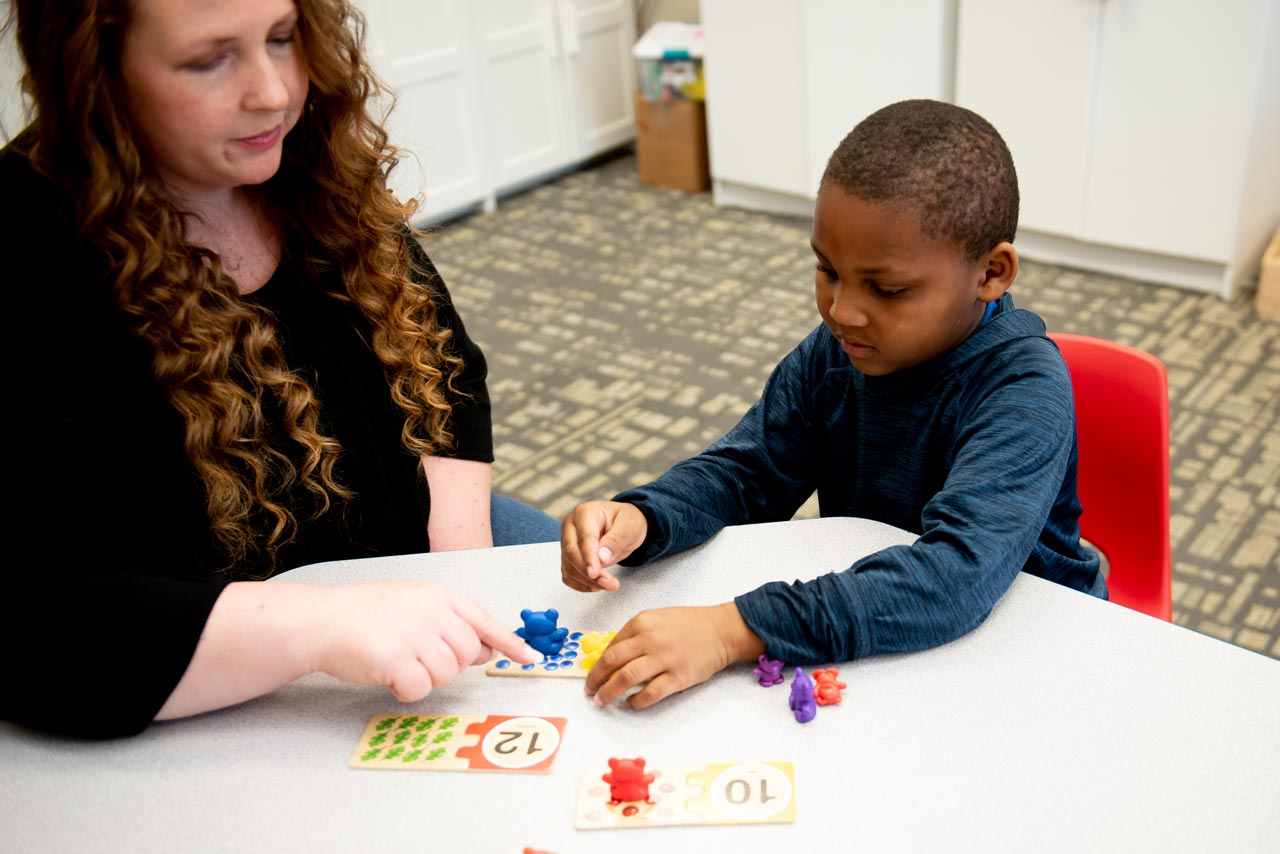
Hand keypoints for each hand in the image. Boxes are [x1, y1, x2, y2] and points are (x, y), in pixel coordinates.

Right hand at [313, 580, 539, 700]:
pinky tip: (387, 675)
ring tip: (398, 662)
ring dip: (424, 678)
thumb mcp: (412, 604)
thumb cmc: (363, 615)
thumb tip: (485, 649)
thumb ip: (447, 622)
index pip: (483, 619)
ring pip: (446, 674)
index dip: (509, 641)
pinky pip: (421, 689)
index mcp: (438, 596)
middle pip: (467, 654)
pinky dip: (406, 690)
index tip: (530, 657)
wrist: (322, 620)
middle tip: (417, 658)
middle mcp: (431, 611)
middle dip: (447, 665)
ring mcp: (415, 634)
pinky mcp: (397, 658)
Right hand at [560, 500, 647, 591]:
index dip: (589, 557)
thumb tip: (602, 558)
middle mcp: (571, 526)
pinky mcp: (568, 557)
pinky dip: (582, 584)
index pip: (584, 537)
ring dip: (588, 581)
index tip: (594, 573)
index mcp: (585, 513)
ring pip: (569, 567)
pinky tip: (598, 585)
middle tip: (610, 583)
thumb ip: (616, 540)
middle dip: (589, 573)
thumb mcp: (629, 526)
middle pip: (571, 553)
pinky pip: (568, 575)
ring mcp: (567, 542)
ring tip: (610, 584)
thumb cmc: (626, 521)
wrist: (624, 525)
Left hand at [584, 602, 764, 708]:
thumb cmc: (689, 624)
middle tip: (590, 691)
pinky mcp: (678, 676)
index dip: (598, 664)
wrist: (720, 630)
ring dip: (609, 692)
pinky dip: (636, 701)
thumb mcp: (657, 619)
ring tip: (602, 701)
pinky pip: (650, 693)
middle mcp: (649, 639)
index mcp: (641, 622)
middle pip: (612, 662)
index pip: (611, 646)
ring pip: (626, 678)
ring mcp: (664, 659)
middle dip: (596, 679)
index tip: (593, 676)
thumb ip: (635, 634)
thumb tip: (613, 656)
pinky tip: (631, 704)